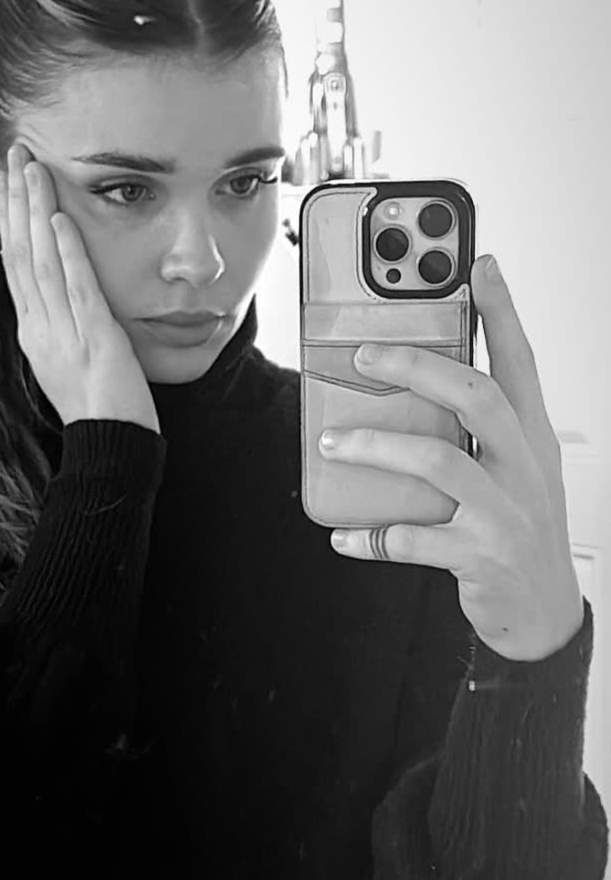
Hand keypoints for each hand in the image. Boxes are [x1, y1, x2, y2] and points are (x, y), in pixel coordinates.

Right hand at [0, 143, 159, 434]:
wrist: (110, 445)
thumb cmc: (97, 405)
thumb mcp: (67, 356)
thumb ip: (59, 320)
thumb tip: (52, 291)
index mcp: (31, 329)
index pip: (11, 262)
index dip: (4, 217)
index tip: (1, 177)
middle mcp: (38, 326)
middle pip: (18, 252)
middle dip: (13, 200)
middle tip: (10, 153)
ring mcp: (62, 331)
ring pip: (40, 262)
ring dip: (35, 212)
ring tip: (32, 168)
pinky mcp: (93, 337)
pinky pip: (76, 288)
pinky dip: (67, 251)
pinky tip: (61, 219)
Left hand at [320, 254, 584, 661]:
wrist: (546, 614)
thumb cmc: (519, 531)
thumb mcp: (515, 472)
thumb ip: (477, 431)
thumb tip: (413, 386)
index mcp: (533, 439)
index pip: (521, 362)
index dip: (501, 311)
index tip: (479, 265)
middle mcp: (524, 469)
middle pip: (475, 397)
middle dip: (417, 366)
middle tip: (366, 354)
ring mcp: (503, 513)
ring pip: (438, 462)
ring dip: (377, 448)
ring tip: (333, 443)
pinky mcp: (478, 557)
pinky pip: (410, 538)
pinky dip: (370, 534)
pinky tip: (344, 533)